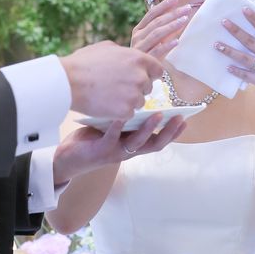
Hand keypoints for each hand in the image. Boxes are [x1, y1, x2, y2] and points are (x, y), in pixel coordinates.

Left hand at [53, 114, 185, 184]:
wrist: (68, 157)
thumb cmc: (93, 138)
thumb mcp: (114, 128)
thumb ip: (127, 117)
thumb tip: (139, 95)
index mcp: (134, 145)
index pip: (159, 140)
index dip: (173, 132)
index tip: (186, 119)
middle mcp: (128, 151)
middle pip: (154, 144)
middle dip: (168, 132)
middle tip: (179, 118)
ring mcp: (115, 152)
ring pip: (136, 142)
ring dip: (148, 129)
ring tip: (157, 114)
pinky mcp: (100, 150)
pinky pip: (111, 138)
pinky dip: (117, 128)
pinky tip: (122, 117)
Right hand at [60, 41, 161, 120]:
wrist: (68, 81)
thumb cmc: (84, 62)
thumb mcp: (107, 47)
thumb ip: (124, 52)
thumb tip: (129, 56)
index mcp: (138, 58)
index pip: (158, 70)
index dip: (149, 75)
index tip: (140, 78)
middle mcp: (140, 76)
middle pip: (148, 87)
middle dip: (137, 88)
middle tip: (118, 88)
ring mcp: (134, 95)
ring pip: (140, 102)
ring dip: (129, 101)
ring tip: (110, 96)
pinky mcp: (126, 111)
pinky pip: (129, 114)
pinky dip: (119, 112)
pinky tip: (106, 105)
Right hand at [131, 0, 190, 58]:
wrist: (133, 75)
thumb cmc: (145, 56)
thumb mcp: (151, 41)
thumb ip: (160, 29)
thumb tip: (177, 15)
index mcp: (138, 30)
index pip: (151, 14)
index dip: (164, 5)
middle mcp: (138, 37)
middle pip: (157, 22)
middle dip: (173, 14)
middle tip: (187, 8)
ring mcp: (141, 48)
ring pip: (157, 33)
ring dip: (171, 25)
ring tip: (185, 20)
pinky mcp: (146, 60)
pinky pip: (157, 51)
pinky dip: (167, 45)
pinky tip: (177, 41)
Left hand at [214, 7, 254, 120]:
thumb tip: (252, 29)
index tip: (244, 9)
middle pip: (251, 41)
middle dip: (236, 31)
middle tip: (223, 22)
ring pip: (244, 58)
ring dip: (229, 50)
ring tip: (216, 44)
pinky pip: (245, 75)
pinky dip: (236, 70)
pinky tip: (227, 66)